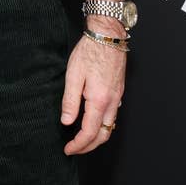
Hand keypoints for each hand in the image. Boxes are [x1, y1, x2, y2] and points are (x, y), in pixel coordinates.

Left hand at [60, 33, 125, 154]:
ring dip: (98, 137)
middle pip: (104, 135)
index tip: (68, 149)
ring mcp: (118, 97)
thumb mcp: (73, 75)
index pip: (90, 132)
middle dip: (89, 146)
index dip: (78, 145)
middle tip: (74, 149)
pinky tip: (93, 121)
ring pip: (111, 126)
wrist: (108, 35)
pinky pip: (113, 115)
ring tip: (82, 139)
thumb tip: (66, 122)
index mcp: (99, 100)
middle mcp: (112, 102)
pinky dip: (104, 125)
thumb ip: (70, 101)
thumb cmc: (90, 51)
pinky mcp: (119, 90)